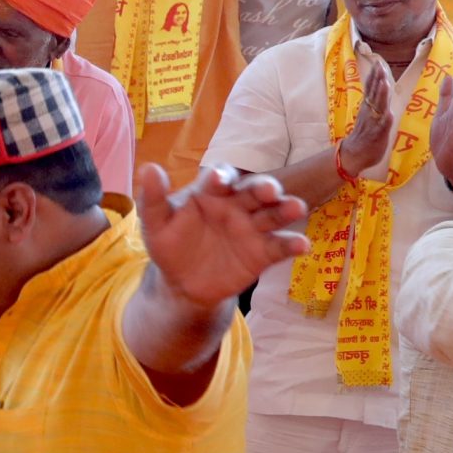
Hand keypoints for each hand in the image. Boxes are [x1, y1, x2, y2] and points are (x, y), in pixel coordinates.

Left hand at [135, 164, 309, 305]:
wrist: (183, 283)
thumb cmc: (170, 245)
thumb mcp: (156, 224)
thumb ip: (154, 199)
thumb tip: (149, 169)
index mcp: (211, 192)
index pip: (219, 178)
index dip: (221, 178)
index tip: (219, 180)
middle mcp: (237, 204)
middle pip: (254, 191)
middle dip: (263, 187)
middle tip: (268, 189)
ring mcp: (253, 227)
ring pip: (274, 214)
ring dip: (286, 209)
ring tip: (296, 208)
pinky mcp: (264, 252)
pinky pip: (280, 246)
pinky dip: (293, 244)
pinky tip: (303, 245)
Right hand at [338, 57, 396, 175]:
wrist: (353, 154)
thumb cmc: (364, 135)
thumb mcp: (368, 115)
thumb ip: (374, 102)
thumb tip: (379, 86)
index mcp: (368, 107)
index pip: (371, 88)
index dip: (374, 76)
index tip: (377, 63)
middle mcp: (369, 112)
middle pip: (374, 93)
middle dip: (377, 80)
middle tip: (379, 66)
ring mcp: (373, 123)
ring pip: (378, 107)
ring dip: (381, 95)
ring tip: (384, 83)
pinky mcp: (377, 135)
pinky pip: (381, 127)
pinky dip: (385, 120)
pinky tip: (389, 114)